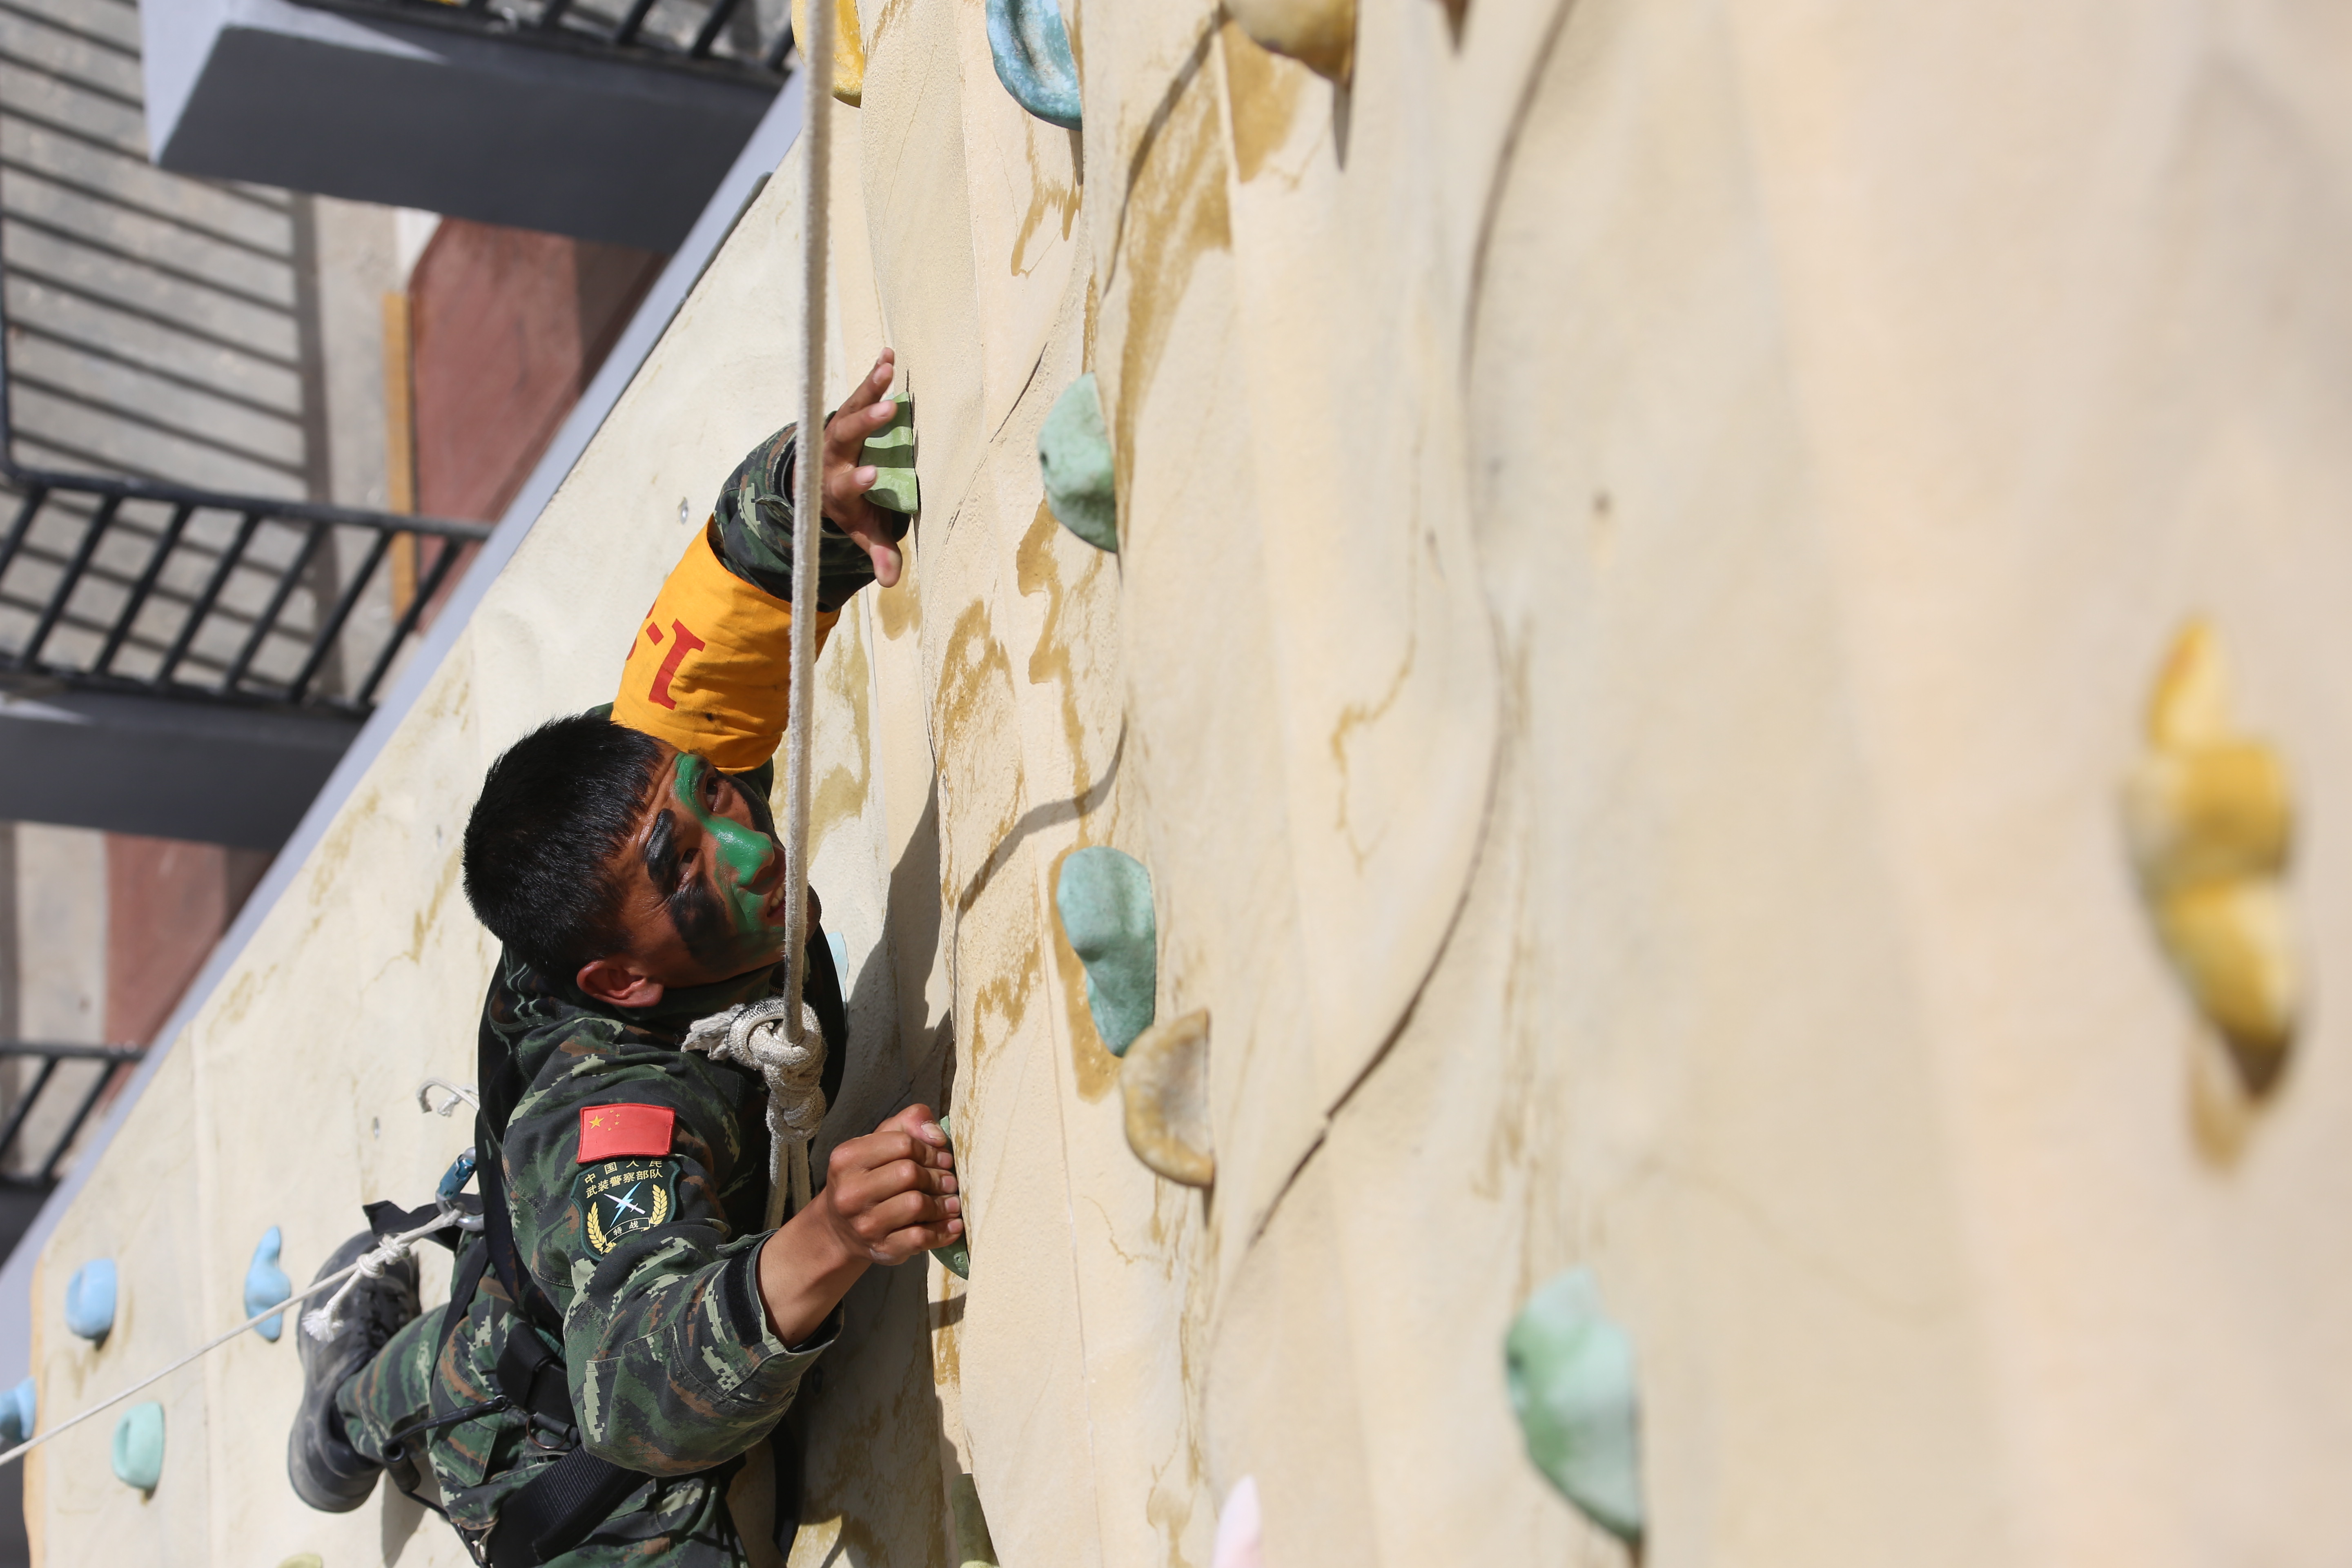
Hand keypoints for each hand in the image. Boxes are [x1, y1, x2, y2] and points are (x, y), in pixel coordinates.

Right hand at [756, 1102, 959, 1343]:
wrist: (839, 1230)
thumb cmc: (866, 1179)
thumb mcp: (877, 1144)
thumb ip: (906, 1125)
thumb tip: (937, 1133)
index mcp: (847, 1159)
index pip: (903, 1144)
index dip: (929, 1150)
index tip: (942, 1157)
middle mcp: (850, 1192)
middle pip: (910, 1173)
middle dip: (938, 1176)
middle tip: (951, 1180)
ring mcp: (864, 1224)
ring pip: (916, 1205)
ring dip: (943, 1203)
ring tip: (952, 1201)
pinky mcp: (881, 1248)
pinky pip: (920, 1237)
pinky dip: (943, 1230)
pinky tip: (953, 1224)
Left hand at [821, 349, 907, 588]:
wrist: (819, 477)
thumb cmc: (849, 506)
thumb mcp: (861, 531)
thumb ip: (876, 553)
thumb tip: (890, 583)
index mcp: (835, 489)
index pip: (844, 485)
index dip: (856, 480)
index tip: (871, 474)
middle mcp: (832, 456)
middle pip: (845, 437)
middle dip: (864, 423)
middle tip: (886, 411)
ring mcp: (837, 431)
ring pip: (850, 408)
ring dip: (868, 389)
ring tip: (887, 371)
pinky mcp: (846, 412)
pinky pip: (858, 391)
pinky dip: (871, 375)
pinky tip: (887, 354)